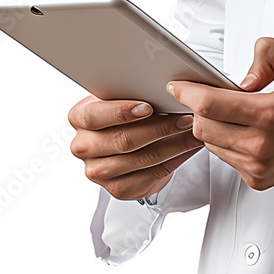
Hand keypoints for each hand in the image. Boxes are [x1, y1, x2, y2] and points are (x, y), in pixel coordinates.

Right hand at [68, 96, 203, 200]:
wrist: (130, 141)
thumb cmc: (127, 112)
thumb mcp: (123, 95)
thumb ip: (133, 90)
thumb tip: (166, 84)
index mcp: (79, 117)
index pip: (94, 116)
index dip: (121, 112)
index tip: (148, 107)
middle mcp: (84, 146)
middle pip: (123, 140)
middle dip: (161, 127)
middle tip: (186, 118)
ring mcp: (98, 171)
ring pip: (142, 158)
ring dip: (174, 144)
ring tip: (193, 131)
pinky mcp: (117, 189)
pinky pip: (150, 176)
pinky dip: (174, 160)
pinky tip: (187, 148)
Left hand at [167, 37, 273, 190]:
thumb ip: (268, 55)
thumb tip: (242, 79)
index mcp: (270, 116)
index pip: (210, 106)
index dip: (187, 92)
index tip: (178, 84)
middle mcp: (262, 146)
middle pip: (202, 128)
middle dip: (199, 108)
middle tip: (209, 93)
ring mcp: (258, 167)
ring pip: (211, 144)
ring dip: (213, 125)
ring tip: (233, 110)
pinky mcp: (258, 179)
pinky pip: (225, 157)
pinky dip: (226, 141)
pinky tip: (244, 128)